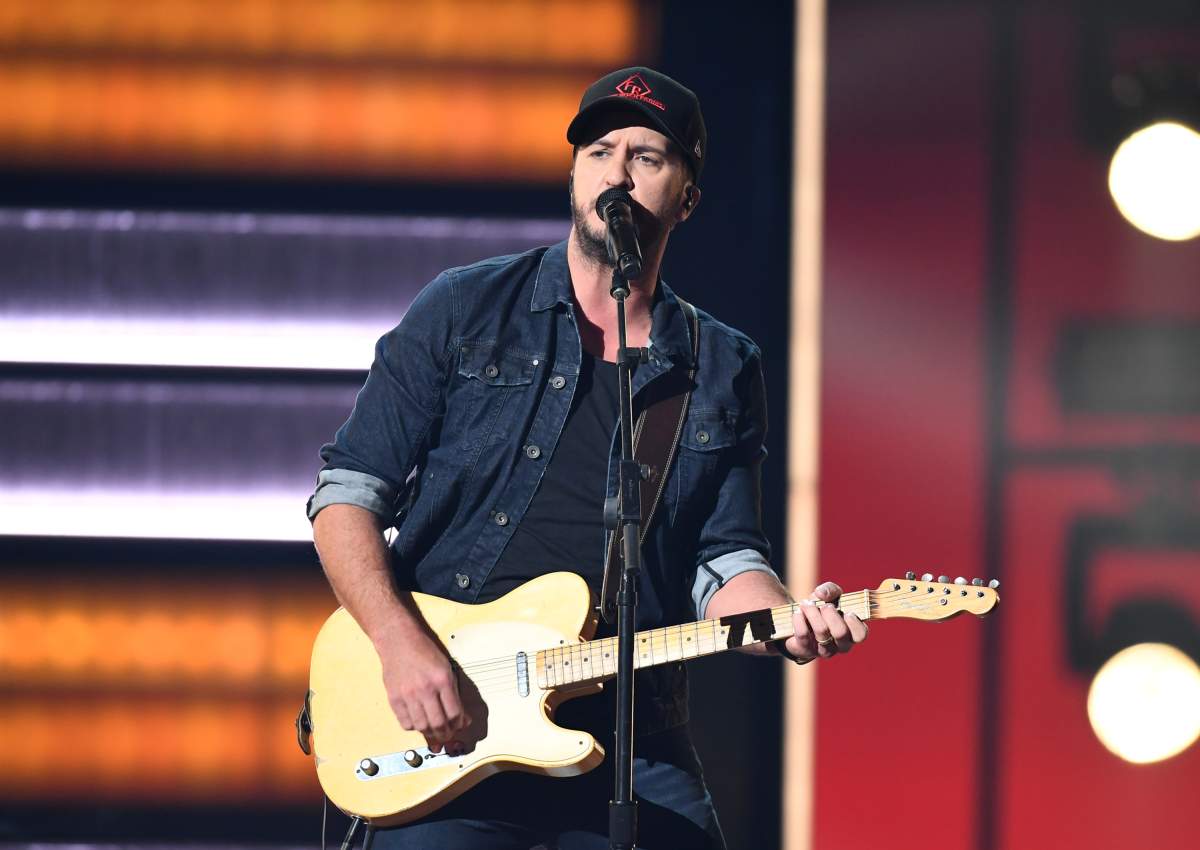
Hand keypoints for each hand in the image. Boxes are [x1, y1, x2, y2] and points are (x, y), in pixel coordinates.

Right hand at [375, 626, 469, 752]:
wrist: (398, 641)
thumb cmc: (424, 652)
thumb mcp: (446, 668)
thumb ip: (454, 693)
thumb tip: (462, 717)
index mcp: (442, 679)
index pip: (454, 712)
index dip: (458, 724)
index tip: (459, 726)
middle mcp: (425, 689)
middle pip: (438, 723)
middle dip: (445, 734)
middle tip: (447, 735)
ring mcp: (408, 694)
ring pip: (422, 726)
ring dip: (430, 733)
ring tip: (433, 731)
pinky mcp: (394, 698)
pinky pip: (405, 722)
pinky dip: (414, 727)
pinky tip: (418, 722)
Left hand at [781, 581, 868, 663]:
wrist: (801, 621)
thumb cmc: (821, 608)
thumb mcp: (830, 596)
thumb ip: (831, 590)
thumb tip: (821, 594)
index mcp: (852, 633)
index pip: (860, 635)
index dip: (854, 623)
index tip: (847, 612)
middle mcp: (840, 645)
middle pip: (841, 632)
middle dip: (831, 613)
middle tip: (824, 606)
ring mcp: (824, 651)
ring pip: (822, 631)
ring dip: (812, 612)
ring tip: (806, 604)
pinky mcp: (806, 651)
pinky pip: (803, 635)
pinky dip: (799, 619)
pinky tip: (798, 612)